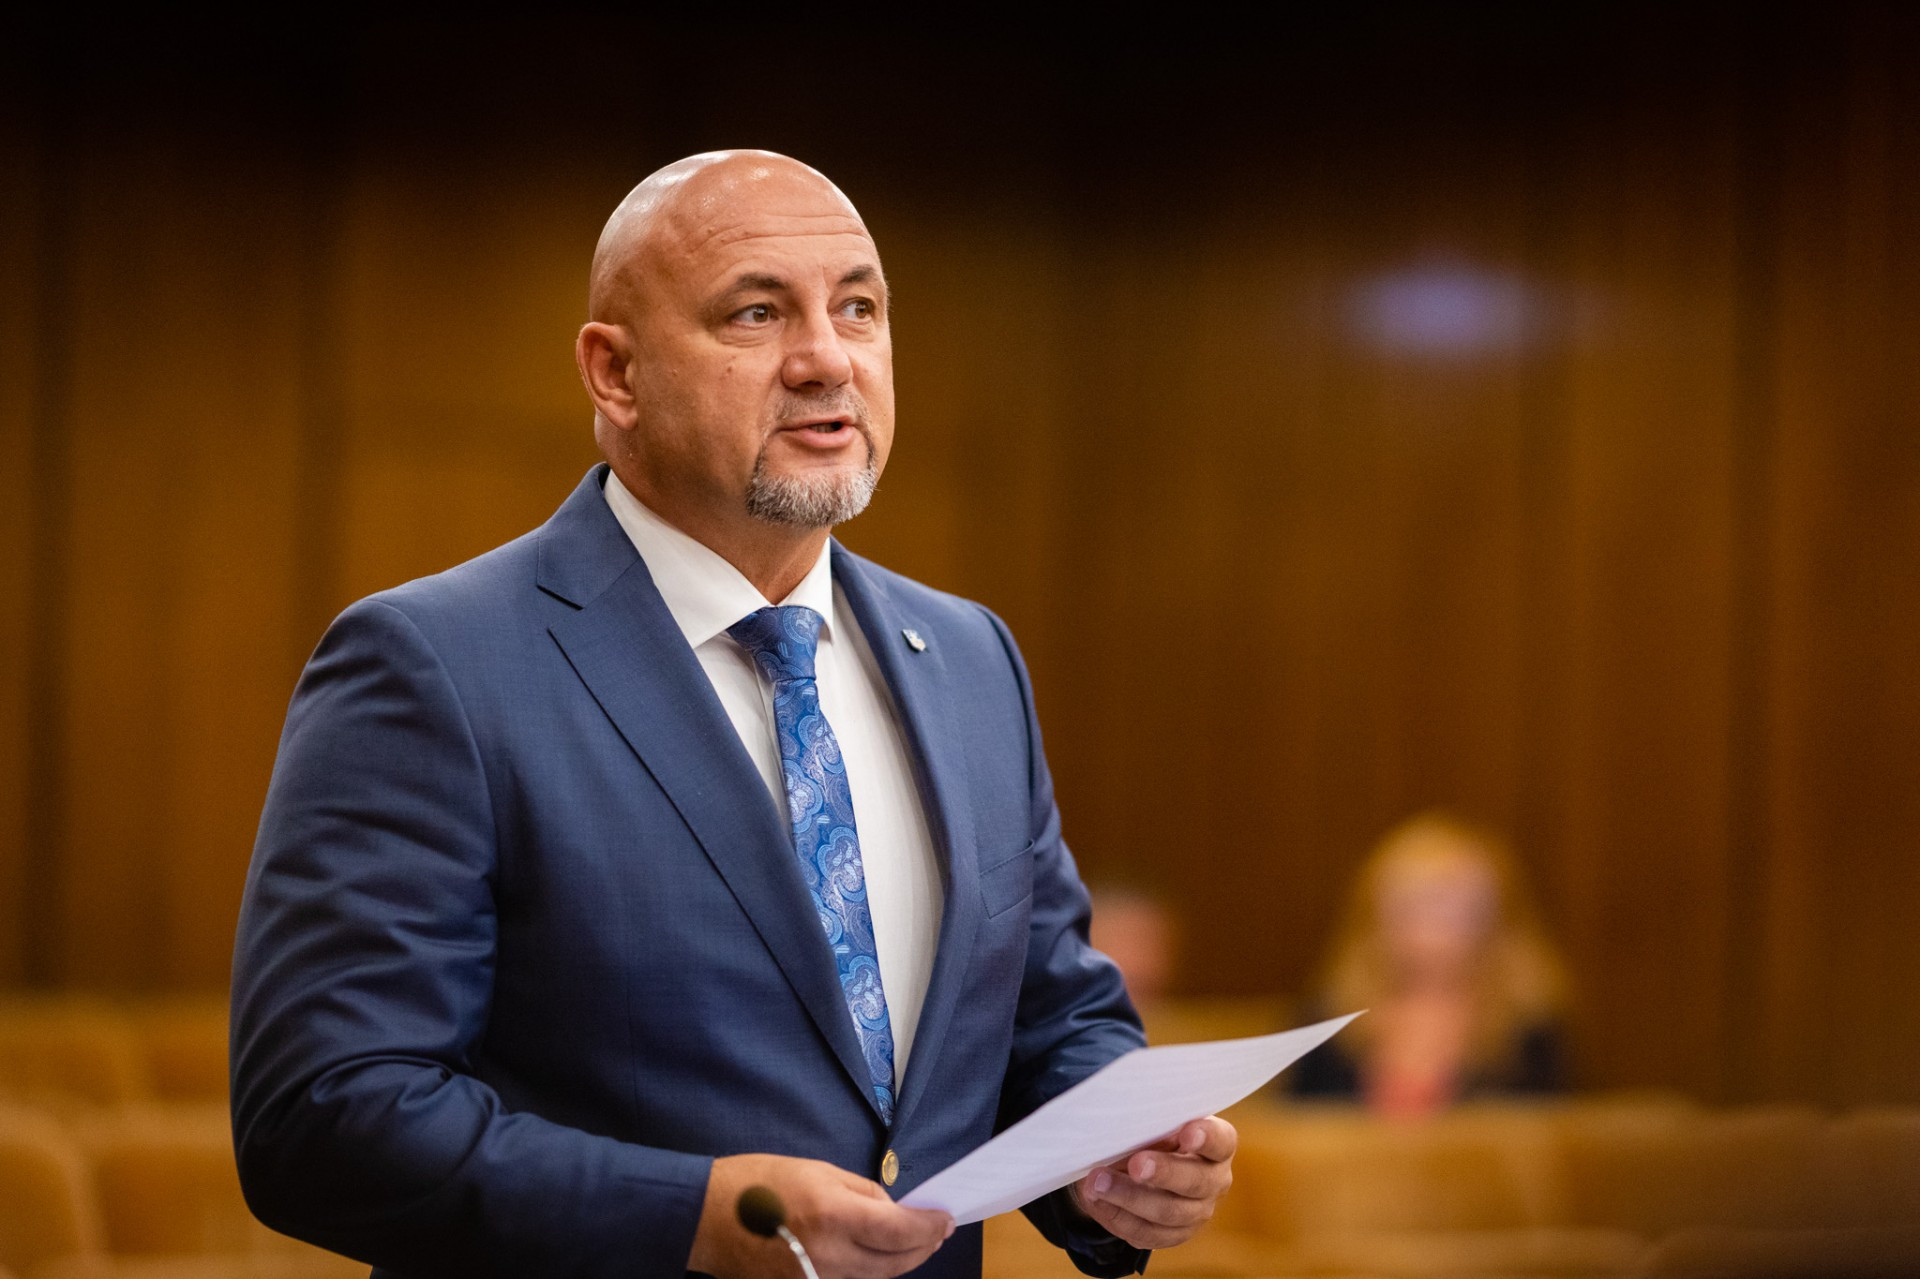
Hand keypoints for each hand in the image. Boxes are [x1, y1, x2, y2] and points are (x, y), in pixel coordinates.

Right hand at [688, 1152, 953, 1278]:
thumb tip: (890, 1210)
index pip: (900, 1230)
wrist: (705, 1218)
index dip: (929, 1226)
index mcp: (833, 1215)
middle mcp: (830, 1256)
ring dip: (901, 1261)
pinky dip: (872, 1270)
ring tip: (915, 1242)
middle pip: (895, 1263)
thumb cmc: (758, 1183)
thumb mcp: (817, 1169)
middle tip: (938, 1231)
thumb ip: (861, 1191)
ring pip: (876, 1278)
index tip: (945, 1218)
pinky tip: (880, 1255)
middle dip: (923, 1246)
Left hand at [1069, 1115, 1235, 1250]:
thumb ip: (1151, 1125)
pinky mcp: (1173, 1234)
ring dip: (1129, 1198)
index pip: (1220, 1141)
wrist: (1143, 1165)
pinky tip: (1097, 1201)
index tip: (1186, 1133)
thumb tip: (1128, 1128)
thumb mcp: (1155, 1122)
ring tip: (1098, 1183)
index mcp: (1218, 1145)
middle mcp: (1214, 1181)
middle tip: (1136, 1165)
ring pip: (1168, 1213)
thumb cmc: (1154, 1132)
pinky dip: (1117, 1217)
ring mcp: (1196, 1212)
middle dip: (1163, 1173)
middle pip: (1196, 1182)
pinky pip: (1146, 1234)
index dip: (1206, 1138)